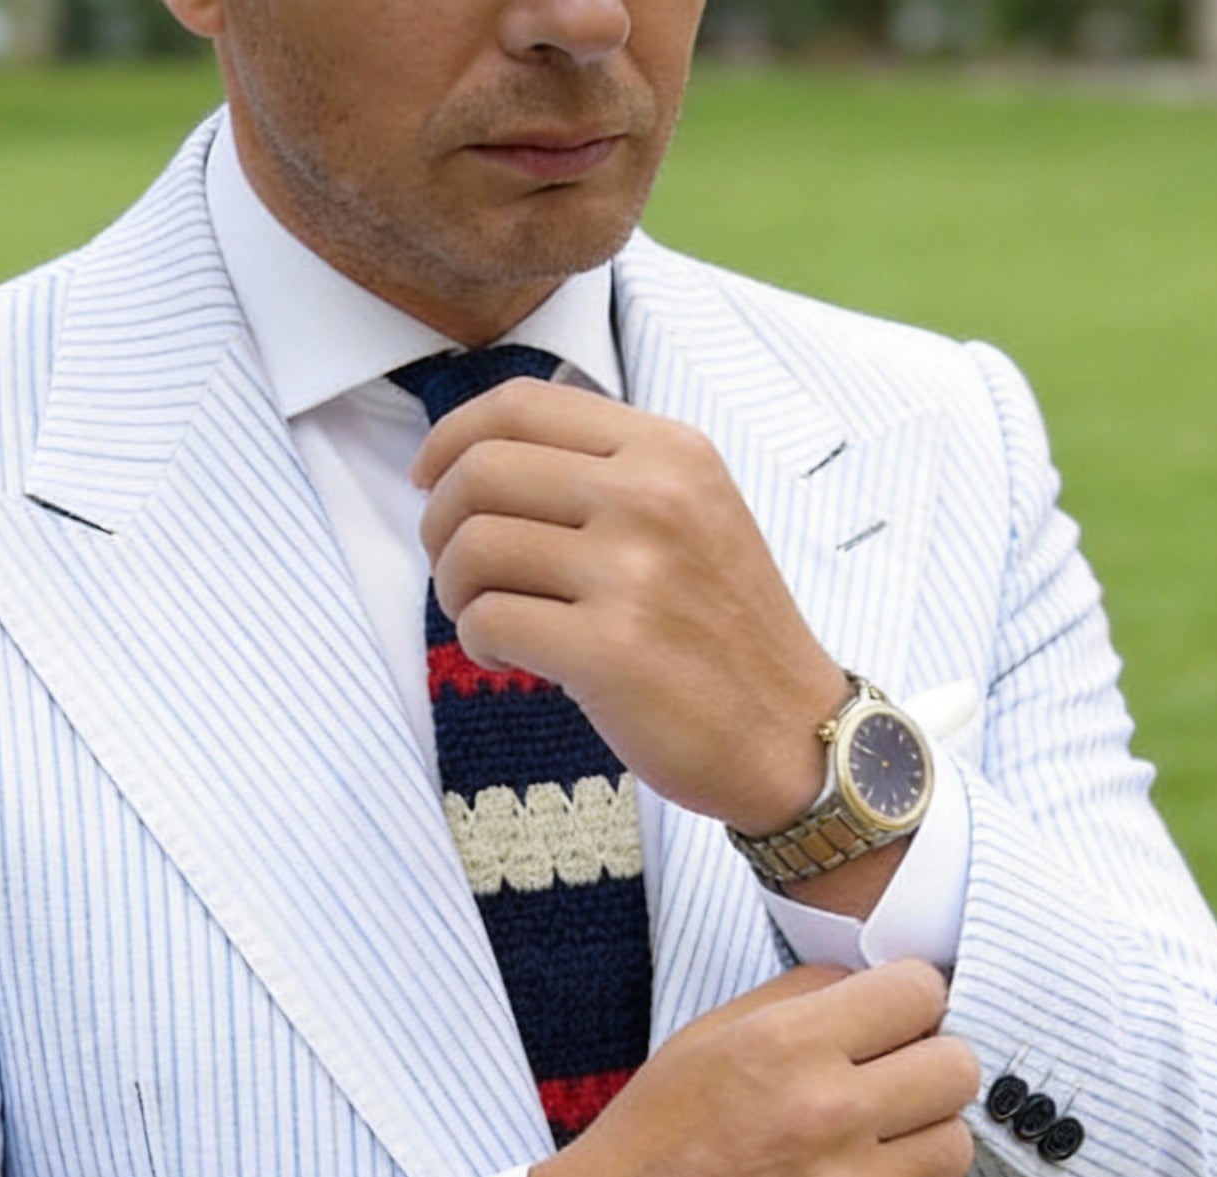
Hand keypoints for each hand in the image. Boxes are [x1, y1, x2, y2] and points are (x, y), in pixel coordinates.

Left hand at [413, 377, 848, 836]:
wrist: (789, 733)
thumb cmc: (723, 630)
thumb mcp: (693, 512)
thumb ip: (606, 472)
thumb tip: (477, 457)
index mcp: (668, 451)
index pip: (522, 404)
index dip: (452, 438)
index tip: (428, 478)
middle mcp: (651, 498)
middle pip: (480, 473)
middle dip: (440, 524)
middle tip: (458, 570)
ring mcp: (633, 574)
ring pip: (473, 548)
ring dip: (455, 590)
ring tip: (486, 619)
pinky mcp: (610, 652)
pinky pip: (489, 621)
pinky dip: (479, 642)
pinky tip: (509, 659)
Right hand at [528, 960, 979, 1176]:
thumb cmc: (651, 1143)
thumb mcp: (703, 1042)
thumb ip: (795, 1000)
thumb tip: (877, 982)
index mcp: (783, 1044)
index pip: (921, 990)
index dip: (912, 1006)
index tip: (892, 1030)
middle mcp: (822, 1112)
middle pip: (958, 1067)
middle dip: (929, 1075)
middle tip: (889, 1097)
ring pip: (955, 1147)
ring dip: (919, 1149)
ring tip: (866, 1160)